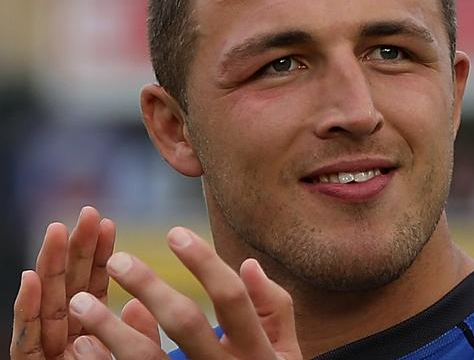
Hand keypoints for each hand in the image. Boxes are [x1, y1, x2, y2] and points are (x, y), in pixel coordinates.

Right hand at [10, 206, 123, 358]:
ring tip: (57, 229)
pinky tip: (29, 277)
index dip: (99, 255)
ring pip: (46, 304)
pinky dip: (26, 309)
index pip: (94, 288)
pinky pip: (26, 341)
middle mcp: (67, 337)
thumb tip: (137, 304)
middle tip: (88, 212)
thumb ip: (139, 335)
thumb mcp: (136, 359)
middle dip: (76, 248)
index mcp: (92, 332)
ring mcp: (47, 352)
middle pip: (69, 287)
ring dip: (50, 265)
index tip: (107, 223)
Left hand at [66, 227, 301, 358]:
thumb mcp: (286, 348)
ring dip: (110, 329)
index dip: (203, 262)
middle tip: (117, 259)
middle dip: (149, 286)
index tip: (174, 232)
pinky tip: (82, 345)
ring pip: (148, 359)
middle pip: (184, 322)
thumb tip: (248, 264)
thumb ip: (274, 307)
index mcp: (256, 347)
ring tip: (81, 302)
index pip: (230, 295)